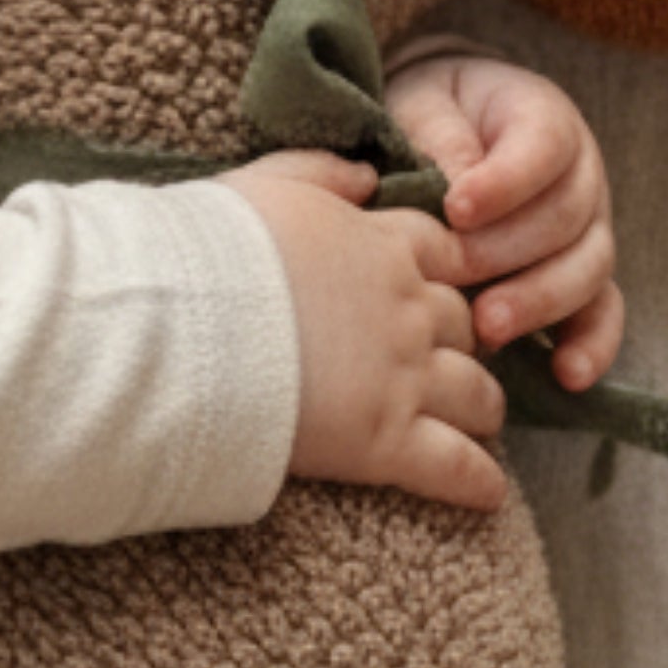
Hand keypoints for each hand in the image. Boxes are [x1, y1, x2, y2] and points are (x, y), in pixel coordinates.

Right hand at [213, 151, 507, 510]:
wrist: (178, 324)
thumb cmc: (206, 253)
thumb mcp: (265, 185)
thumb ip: (322, 171)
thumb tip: (366, 174)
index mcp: (381, 245)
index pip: (444, 255)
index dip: (443, 274)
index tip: (433, 290)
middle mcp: (407, 308)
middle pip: (463, 325)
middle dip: (460, 343)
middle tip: (443, 364)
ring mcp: (403, 376)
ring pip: (476, 394)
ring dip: (481, 408)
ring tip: (477, 426)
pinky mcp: (385, 441)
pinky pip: (456, 467)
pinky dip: (478, 482)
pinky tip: (489, 496)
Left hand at [385, 51, 623, 391]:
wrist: (434, 135)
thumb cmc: (425, 119)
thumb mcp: (422, 107)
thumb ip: (438, 136)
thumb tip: (457, 188)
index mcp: (541, 118)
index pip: (543, 146)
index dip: (506, 180)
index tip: (456, 208)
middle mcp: (580, 175)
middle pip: (566, 217)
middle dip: (508, 252)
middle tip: (458, 274)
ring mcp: (588, 231)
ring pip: (587, 269)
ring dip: (539, 302)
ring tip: (488, 328)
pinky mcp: (582, 280)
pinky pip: (602, 313)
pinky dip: (592, 345)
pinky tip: (567, 375)